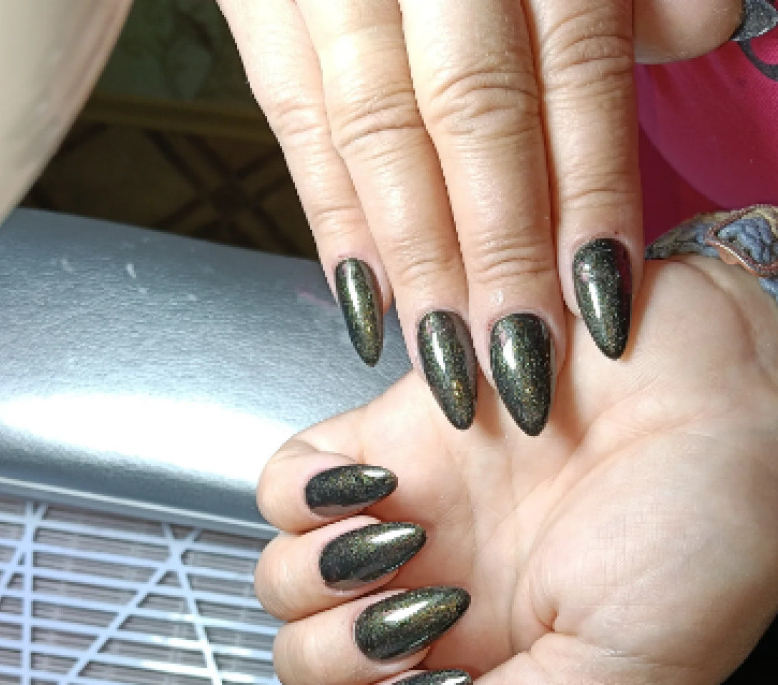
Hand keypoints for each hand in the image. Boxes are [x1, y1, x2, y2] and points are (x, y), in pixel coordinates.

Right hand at [219, 0, 739, 432]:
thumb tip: (704, 26)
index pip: (573, 68)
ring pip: (376, 135)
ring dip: (414, 263)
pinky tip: (365, 301)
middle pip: (471, 118)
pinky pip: (293, 122)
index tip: (599, 302)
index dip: (588, 194)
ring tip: (445, 359)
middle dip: (495, 254)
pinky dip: (331, 220)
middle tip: (515, 365)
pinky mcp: (263, 5)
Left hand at [254, 255, 777, 684]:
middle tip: (428, 616)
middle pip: (308, 659)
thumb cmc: (711, 537)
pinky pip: (290, 477)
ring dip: (319, 579)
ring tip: (407, 548)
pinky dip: (301, 495)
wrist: (739, 402)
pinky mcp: (397, 437)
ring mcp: (410, 521)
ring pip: (285, 576)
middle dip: (343, 653)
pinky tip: (368, 494)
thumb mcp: (619, 680)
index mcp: (488, 669)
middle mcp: (439, 598)